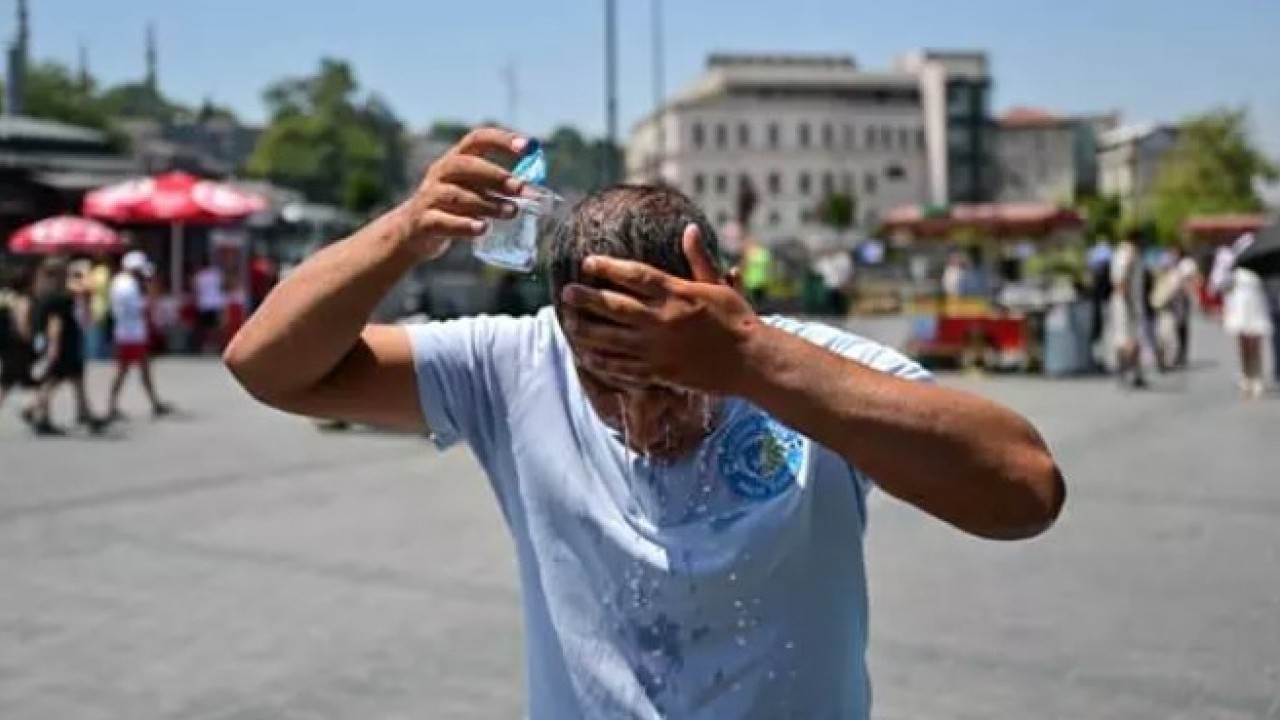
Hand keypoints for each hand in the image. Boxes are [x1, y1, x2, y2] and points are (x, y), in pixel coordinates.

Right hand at [398, 127, 528, 258]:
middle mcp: (440, 173)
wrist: (412, 234)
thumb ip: (497, 189)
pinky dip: (464, 225)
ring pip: (458, 196)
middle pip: (466, 165)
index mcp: (455, 160)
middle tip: (521, 188)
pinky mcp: (424, 222)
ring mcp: (429, 197)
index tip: (529, 146)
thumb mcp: (472, 192)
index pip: (477, 139)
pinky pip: (443, 221)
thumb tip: (534, 192)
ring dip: (488, 204)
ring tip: (511, 212)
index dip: (502, 140)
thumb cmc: (452, 209)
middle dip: (496, 175)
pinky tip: (483, 228)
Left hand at [559, 224, 762, 395]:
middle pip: (614, 306)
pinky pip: (624, 367)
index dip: (608, 267)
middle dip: (587, 298)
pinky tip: (588, 356)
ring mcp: (658, 349)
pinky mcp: (660, 372)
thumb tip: (690, 229)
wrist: (751, 362)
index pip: (634, 275)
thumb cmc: (737, 321)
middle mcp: (663, 320)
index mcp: (677, 294)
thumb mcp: (719, 285)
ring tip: (570, 323)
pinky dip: (603, 361)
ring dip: (587, 330)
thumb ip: (699, 260)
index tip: (588, 262)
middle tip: (566, 293)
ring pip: (612, 339)